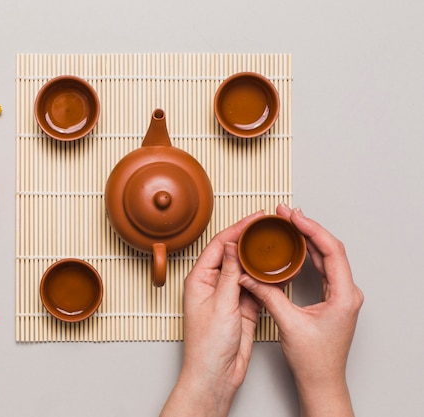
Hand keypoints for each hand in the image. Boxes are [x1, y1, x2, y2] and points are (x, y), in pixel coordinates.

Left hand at [161, 211, 263, 416]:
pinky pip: (254, 287)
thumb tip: (231, 245)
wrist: (216, 374)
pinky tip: (276, 269)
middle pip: (232, 254)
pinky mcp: (241, 308)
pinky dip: (265, 278)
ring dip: (258, 258)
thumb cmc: (208, 345)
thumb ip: (229, 274)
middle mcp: (212, 285)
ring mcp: (228, 296)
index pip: (218, 245)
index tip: (255, 218)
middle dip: (249, 239)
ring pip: (245, 270)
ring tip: (275, 243)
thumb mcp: (221, 305)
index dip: (237, 229)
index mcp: (199, 280)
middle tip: (269, 226)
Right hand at [239, 205, 363, 416]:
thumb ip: (267, 295)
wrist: (322, 381)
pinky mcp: (333, 298)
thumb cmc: (314, 360)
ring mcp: (342, 295)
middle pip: (330, 248)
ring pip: (327, 256)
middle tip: (285, 214)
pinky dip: (309, 253)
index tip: (293, 217)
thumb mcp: (287, 323)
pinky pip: (324, 268)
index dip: (311, 229)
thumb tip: (247, 276)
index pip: (332, 250)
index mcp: (344, 295)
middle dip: (307, 228)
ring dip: (308, 238)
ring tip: (288, 223)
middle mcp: (347, 292)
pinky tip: (296, 246)